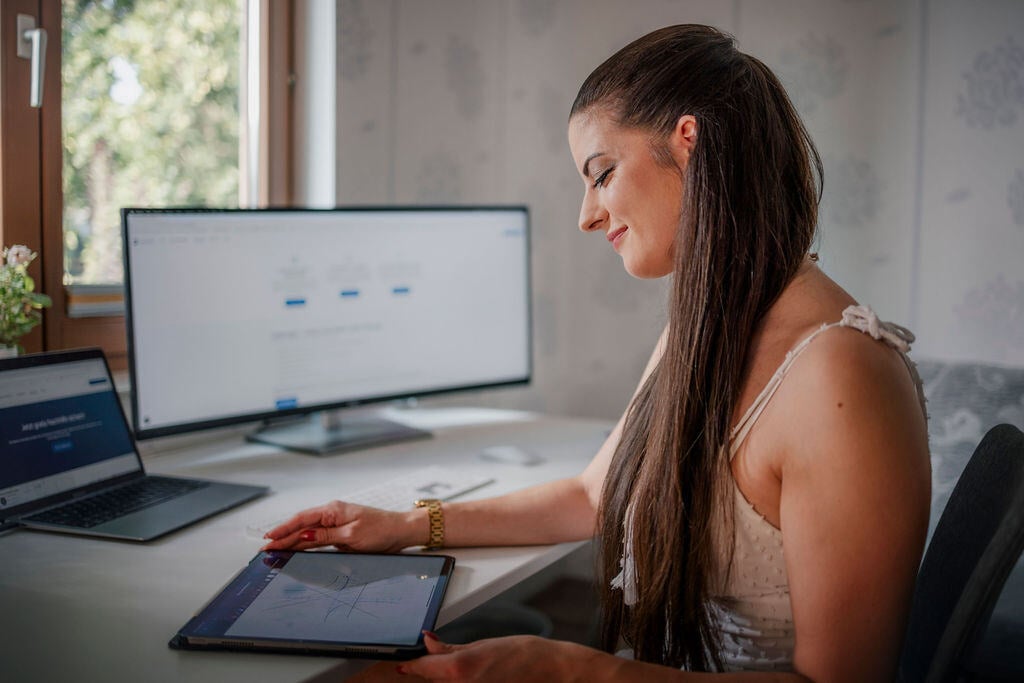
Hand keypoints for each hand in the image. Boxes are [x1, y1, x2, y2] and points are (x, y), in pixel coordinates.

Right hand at [260, 500, 421, 552]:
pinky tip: (296, 550)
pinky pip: (318, 539)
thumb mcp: (353, 535)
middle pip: (302, 527)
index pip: (302, 520)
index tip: (268, 540)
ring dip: (291, 542)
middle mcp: (332, 515)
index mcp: (333, 510)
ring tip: (274, 550)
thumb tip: (303, 537)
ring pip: (308, 534)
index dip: (283, 530)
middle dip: (282, 538)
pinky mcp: (340, 533)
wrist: (400, 531)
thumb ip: (326, 537)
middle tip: (265, 550)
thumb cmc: (381, 530)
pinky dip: (305, 545)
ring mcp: (336, 524)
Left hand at [392, 632, 605, 681]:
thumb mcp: (484, 645)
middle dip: (434, 675)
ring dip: (450, 680)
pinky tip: (477, 678)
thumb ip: (451, 649)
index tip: (402, 667)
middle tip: (447, 666)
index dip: (412, 667)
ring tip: (470, 671)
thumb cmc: (525, 655)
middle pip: (436, 682)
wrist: (555, 673)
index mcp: (460, 670)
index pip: (424, 669)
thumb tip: (428, 642)